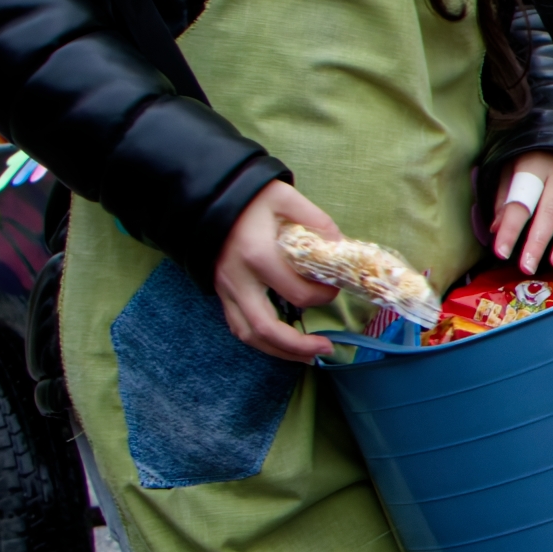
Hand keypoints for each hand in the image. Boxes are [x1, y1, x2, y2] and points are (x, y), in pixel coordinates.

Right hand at [211, 181, 360, 363]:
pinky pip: (238, 326)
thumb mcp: (288, 198)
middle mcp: (238, 279)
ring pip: (248, 334)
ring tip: (307, 356)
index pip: (297, 294)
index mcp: (257, 256)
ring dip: (278, 351)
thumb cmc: (252, 197)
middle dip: (298, 346)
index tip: (335, 289)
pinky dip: (260, 340)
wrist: (210, 195)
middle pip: (266, 328)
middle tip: (326, 349)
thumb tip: (342, 249)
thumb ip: (318, 222)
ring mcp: (226, 289)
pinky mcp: (221, 292)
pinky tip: (281, 344)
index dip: (323, 297)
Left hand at [483, 154, 552, 280]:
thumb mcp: (511, 167)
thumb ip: (504, 196)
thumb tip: (496, 229)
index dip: (510, 228)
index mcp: (536, 166)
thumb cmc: (533, 157)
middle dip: (538, 242)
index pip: (521, 202)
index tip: (500, 252)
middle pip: (550, 211)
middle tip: (528, 266)